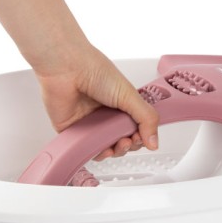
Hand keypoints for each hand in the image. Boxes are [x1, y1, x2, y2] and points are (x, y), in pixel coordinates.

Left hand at [34, 43, 159, 159]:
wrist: (67, 68)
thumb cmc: (94, 70)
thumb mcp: (129, 95)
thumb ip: (146, 118)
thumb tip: (154, 142)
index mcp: (121, 104)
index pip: (136, 127)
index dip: (142, 136)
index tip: (144, 137)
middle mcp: (106, 114)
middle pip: (122, 140)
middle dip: (130, 145)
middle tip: (130, 140)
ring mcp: (90, 123)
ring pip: (106, 148)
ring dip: (115, 152)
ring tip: (119, 144)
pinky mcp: (73, 130)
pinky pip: (86, 149)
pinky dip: (96, 154)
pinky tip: (103, 150)